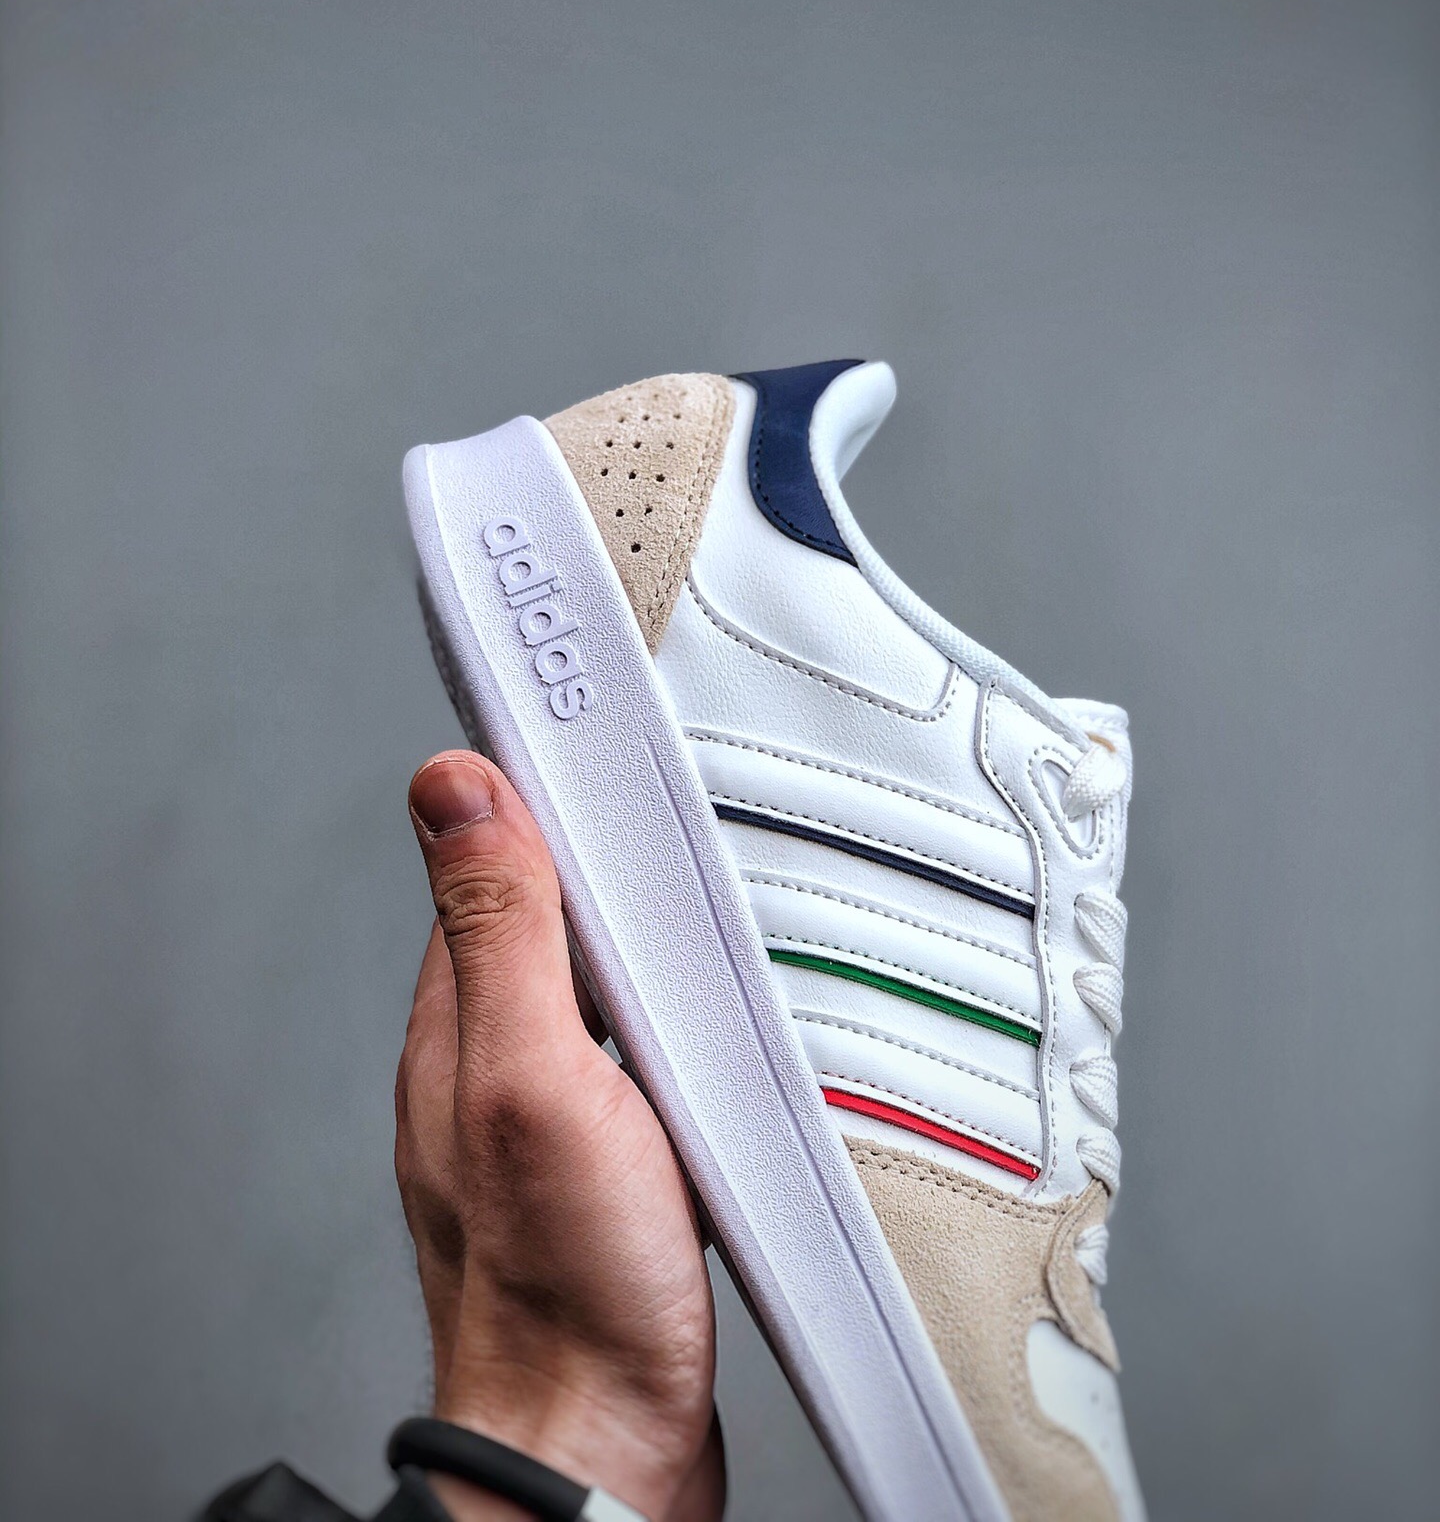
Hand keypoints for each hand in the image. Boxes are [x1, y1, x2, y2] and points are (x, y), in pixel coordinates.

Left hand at [396, 752, 724, 1521]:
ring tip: (695, 873)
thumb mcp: (531, 1075)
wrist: (603, 1445)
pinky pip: (632, 1055)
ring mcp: (548, 1120)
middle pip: (544, 918)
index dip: (536, 787)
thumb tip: (452, 786)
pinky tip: (712, 1016)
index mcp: (461, 1025)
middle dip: (598, 851)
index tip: (578, 712)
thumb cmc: (565, 1288)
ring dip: (639, 934)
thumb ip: (499, 931)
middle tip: (664, 781)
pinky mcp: (605, 1169)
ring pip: (594, 987)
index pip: (489, 864)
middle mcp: (492, 1066)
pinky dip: (670, 1013)